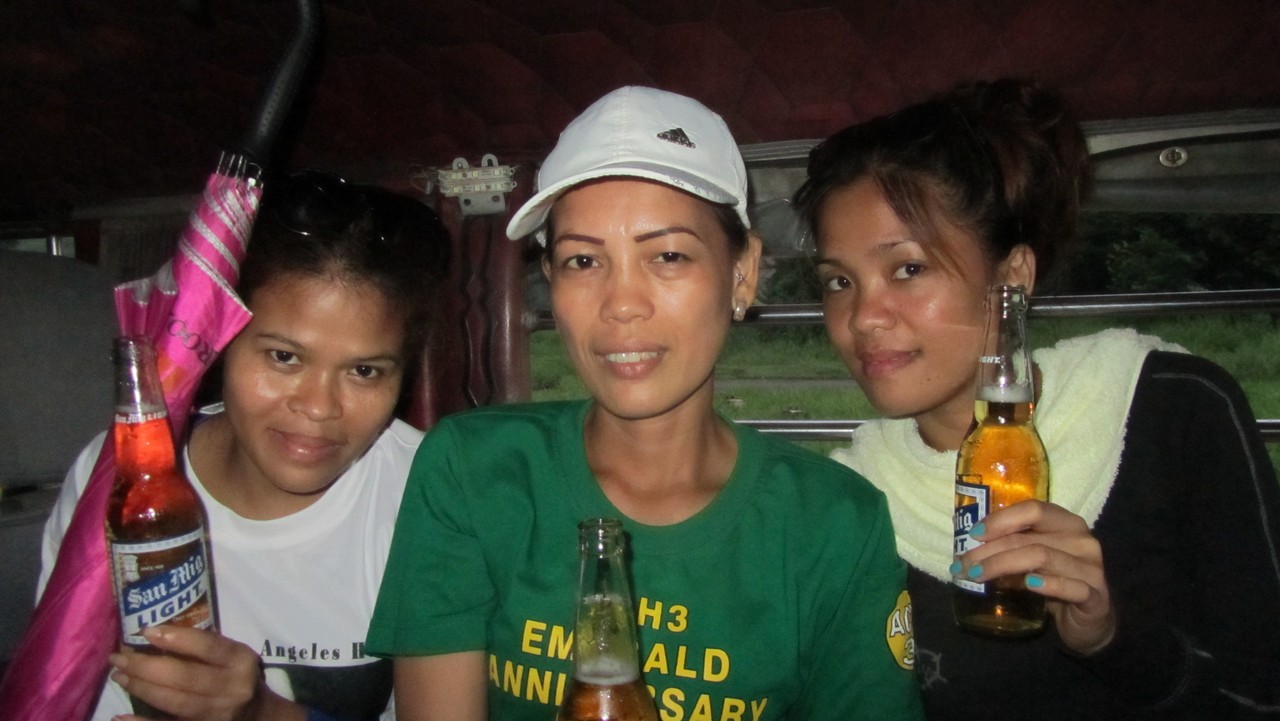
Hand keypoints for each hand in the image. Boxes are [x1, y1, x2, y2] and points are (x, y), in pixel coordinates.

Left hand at [109, 626, 302, 720]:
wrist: (257, 715)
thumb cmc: (237, 676)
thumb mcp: (233, 656)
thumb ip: (205, 647)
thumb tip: (154, 634)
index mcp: (241, 661)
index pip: (209, 647)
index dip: (178, 638)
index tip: (146, 631)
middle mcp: (232, 688)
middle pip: (185, 676)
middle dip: (147, 666)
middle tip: (119, 657)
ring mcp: (217, 714)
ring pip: (174, 702)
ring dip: (141, 689)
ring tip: (119, 676)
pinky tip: (120, 716)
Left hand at [956, 500, 1116, 654]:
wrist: (1090, 622)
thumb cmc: (1056, 582)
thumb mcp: (1034, 560)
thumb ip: (1013, 547)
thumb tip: (967, 547)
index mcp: (1067, 524)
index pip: (1033, 509)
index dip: (1001, 520)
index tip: (974, 535)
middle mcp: (1083, 541)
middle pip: (1029, 538)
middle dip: (989, 551)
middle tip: (962, 566)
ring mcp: (1092, 568)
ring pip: (1041, 558)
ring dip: (1002, 566)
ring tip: (976, 577)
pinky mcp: (1096, 597)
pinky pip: (1071, 587)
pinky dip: (1048, 584)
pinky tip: (1028, 585)